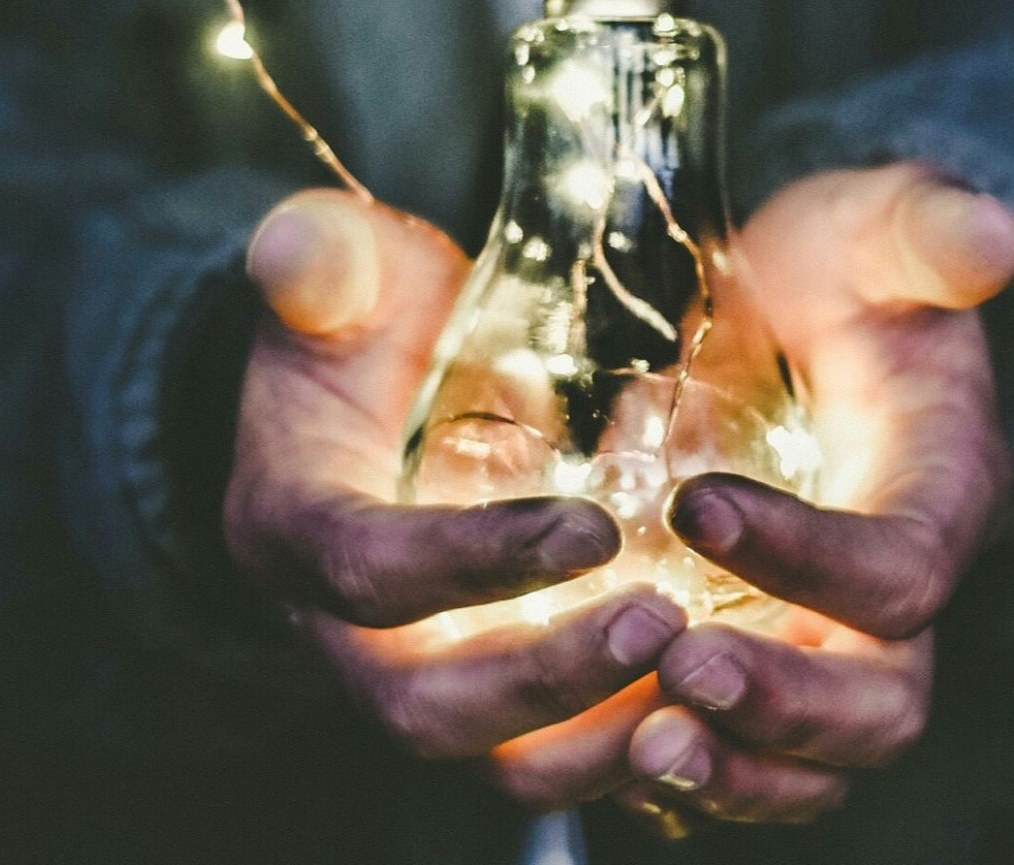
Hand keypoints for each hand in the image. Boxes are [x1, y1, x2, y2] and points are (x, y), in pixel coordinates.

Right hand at [225, 189, 686, 804]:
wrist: (369, 398)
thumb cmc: (363, 328)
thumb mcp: (341, 275)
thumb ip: (323, 261)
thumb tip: (296, 249)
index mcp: (295, 529)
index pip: (367, 571)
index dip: (473, 563)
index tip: (592, 529)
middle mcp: (344, 634)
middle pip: (426, 708)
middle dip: (546, 681)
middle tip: (663, 623)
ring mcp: (420, 678)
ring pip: (497, 763)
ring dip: (601, 740)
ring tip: (708, 681)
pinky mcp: (491, 701)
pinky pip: (554, 762)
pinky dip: (634, 752)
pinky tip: (719, 707)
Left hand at [621, 164, 1013, 828]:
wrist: (792, 316)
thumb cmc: (836, 274)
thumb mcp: (873, 229)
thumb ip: (924, 231)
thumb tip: (991, 235)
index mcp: (938, 495)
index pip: (901, 568)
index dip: (811, 556)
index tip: (696, 505)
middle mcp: (893, 598)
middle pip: (880, 703)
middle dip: (786, 704)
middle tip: (681, 670)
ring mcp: (828, 645)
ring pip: (815, 764)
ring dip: (734, 772)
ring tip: (644, 748)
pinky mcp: (763, 666)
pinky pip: (743, 763)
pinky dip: (687, 781)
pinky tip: (604, 754)